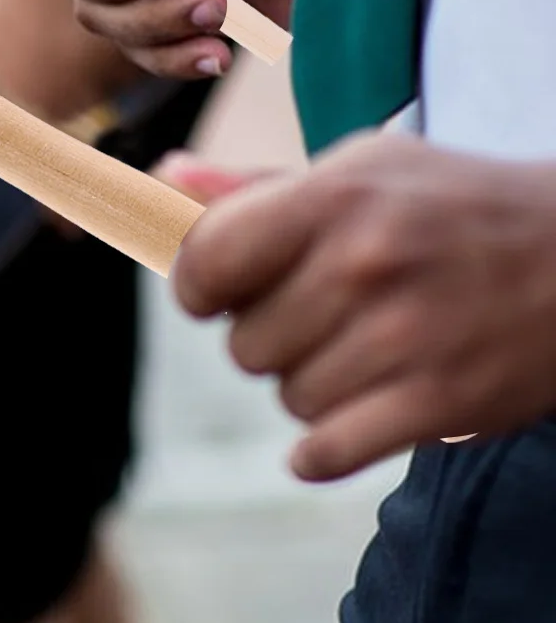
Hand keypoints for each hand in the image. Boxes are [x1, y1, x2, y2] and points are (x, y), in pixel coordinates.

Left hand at [168, 133, 555, 480]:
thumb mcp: (365, 171)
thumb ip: (256, 187)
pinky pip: (324, 452)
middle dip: (269, 336)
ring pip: (286, 396)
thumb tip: (166, 178)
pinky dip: (324, 450)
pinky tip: (352, 419)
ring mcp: (403, 337)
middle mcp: (362, 263)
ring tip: (365, 351)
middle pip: (241, 342)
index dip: (198, 286)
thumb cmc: (455, 209)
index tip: (221, 290)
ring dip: (312, 384)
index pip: (203, 262)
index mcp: (334, 196)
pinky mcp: (439, 402)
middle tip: (324, 316)